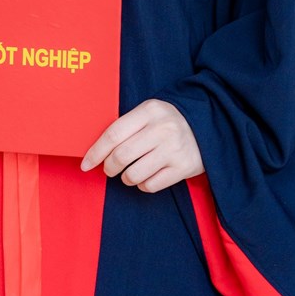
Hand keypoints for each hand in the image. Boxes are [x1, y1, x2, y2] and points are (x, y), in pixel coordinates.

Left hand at [80, 99, 204, 192]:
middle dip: (109, 167)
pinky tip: (145, 178)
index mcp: (149, 111)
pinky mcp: (183, 167)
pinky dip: (142, 185)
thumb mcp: (149, 113)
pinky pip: (151, 185)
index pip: (113, 133)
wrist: (208, 125)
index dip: (96, 152)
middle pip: (121, 156)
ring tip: (128, 173)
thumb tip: (97, 150)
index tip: (86, 164)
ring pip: (134, 174)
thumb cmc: (169, 120)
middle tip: (109, 169)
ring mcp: (173, 149)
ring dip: (125, 178)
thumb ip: (127, 126)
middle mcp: (162, 129)